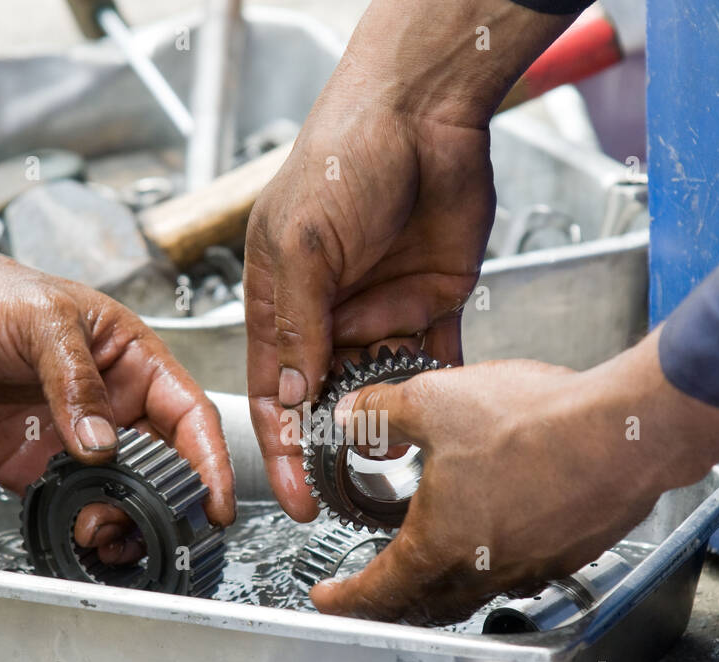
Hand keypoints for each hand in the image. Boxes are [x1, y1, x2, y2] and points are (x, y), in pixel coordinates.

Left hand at [0, 237, 234, 560]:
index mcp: (134, 362)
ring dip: (124, 522)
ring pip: (122, 494)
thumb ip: (75, 383)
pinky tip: (77, 534)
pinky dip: (80, 526)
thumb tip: (102, 445)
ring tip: (104, 535)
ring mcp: (76, 440)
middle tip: (156, 532)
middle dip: (167, 505)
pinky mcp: (36, 466)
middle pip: (165, 466)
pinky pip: (71, 505)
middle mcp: (114, 405)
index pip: (190, 417)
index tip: (216, 503)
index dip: (211, 461)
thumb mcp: (44, 323)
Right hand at [244, 102, 492, 519]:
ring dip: (388, 419)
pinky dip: (437, 388)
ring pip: (381, 384)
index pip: (276, 389)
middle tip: (353, 488)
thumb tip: (293, 398)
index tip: (295, 495)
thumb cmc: (347, 154)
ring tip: (400, 452)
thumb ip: (298, 325)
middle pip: (327, 396)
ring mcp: (381, 307)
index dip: (282, 445)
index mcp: (282, 297)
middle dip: (337, 443)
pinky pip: (434, 359)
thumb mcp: (304, 243)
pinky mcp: (431, 300)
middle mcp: (329, 309)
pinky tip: (442, 416)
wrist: (427, 111)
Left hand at [310, 332, 718, 624]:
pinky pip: (520, 572)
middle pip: (426, 605)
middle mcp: (486, 569)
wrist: (625, 430)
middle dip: (392, 603)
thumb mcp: (434, 401)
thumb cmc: (535, 422)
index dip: (345, 598)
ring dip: (443, 586)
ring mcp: (533, 566)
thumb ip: (382, 414)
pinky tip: (497, 531)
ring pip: (475, 593)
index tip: (328, 600)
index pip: (378, 591)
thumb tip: (352, 416)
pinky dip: (493, 564)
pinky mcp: (571, 552)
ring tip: (430, 564)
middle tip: (373, 592)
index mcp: (440, 544)